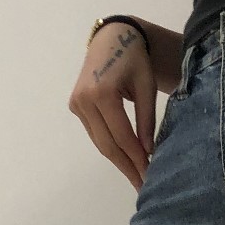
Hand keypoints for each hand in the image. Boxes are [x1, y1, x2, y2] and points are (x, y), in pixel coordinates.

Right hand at [69, 19, 169, 187]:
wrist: (111, 38)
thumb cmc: (135, 59)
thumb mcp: (146, 86)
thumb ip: (147, 119)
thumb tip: (148, 152)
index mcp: (102, 93)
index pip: (122, 135)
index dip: (136, 158)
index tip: (150, 176)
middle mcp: (84, 101)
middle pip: (107, 144)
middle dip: (126, 166)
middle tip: (142, 185)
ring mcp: (77, 104)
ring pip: (99, 142)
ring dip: (118, 161)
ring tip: (136, 177)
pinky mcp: (75, 106)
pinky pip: (95, 133)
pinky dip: (110, 147)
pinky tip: (124, 159)